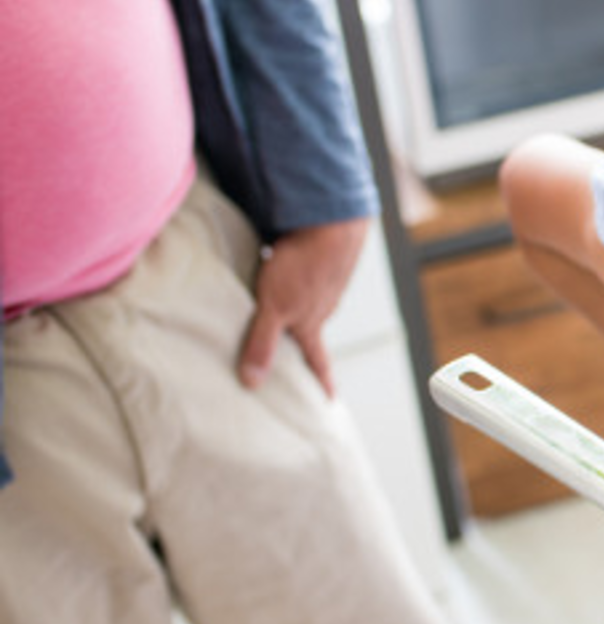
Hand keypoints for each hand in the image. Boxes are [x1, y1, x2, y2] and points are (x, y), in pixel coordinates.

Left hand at [238, 218, 368, 395]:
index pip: (318, 361)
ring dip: (301, 310)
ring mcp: (325, 284)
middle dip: (306, 343)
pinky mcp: (321, 261)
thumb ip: (262, 343)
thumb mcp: (274, 308)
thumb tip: (252, 382)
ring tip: (287, 310)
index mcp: (311, 324)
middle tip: (298, 354)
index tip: (330, 400)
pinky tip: (290, 274)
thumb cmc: (303, 265)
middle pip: (313, 332)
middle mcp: (322, 307)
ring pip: (312, 305)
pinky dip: (299, 283)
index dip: (323, 381)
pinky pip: (310, 280)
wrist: (331, 223)